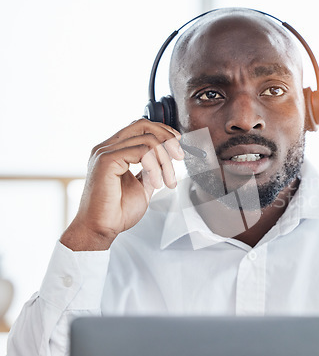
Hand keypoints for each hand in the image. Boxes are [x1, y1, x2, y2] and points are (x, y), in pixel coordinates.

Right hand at [60, 119, 183, 250]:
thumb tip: (167, 157)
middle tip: (179, 157)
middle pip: (143, 125)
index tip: (178, 143)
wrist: (101, 229)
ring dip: (165, 161)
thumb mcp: (142, 185)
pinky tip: (156, 184)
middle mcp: (107, 147)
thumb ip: (151, 169)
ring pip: (147, 140)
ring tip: (168, 182)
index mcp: (113, 150)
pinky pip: (142, 152)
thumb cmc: (117, 211)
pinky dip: (155, 167)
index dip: (162, 131)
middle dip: (167, 139)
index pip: (140, 126)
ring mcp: (105, 152)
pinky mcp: (106, 160)